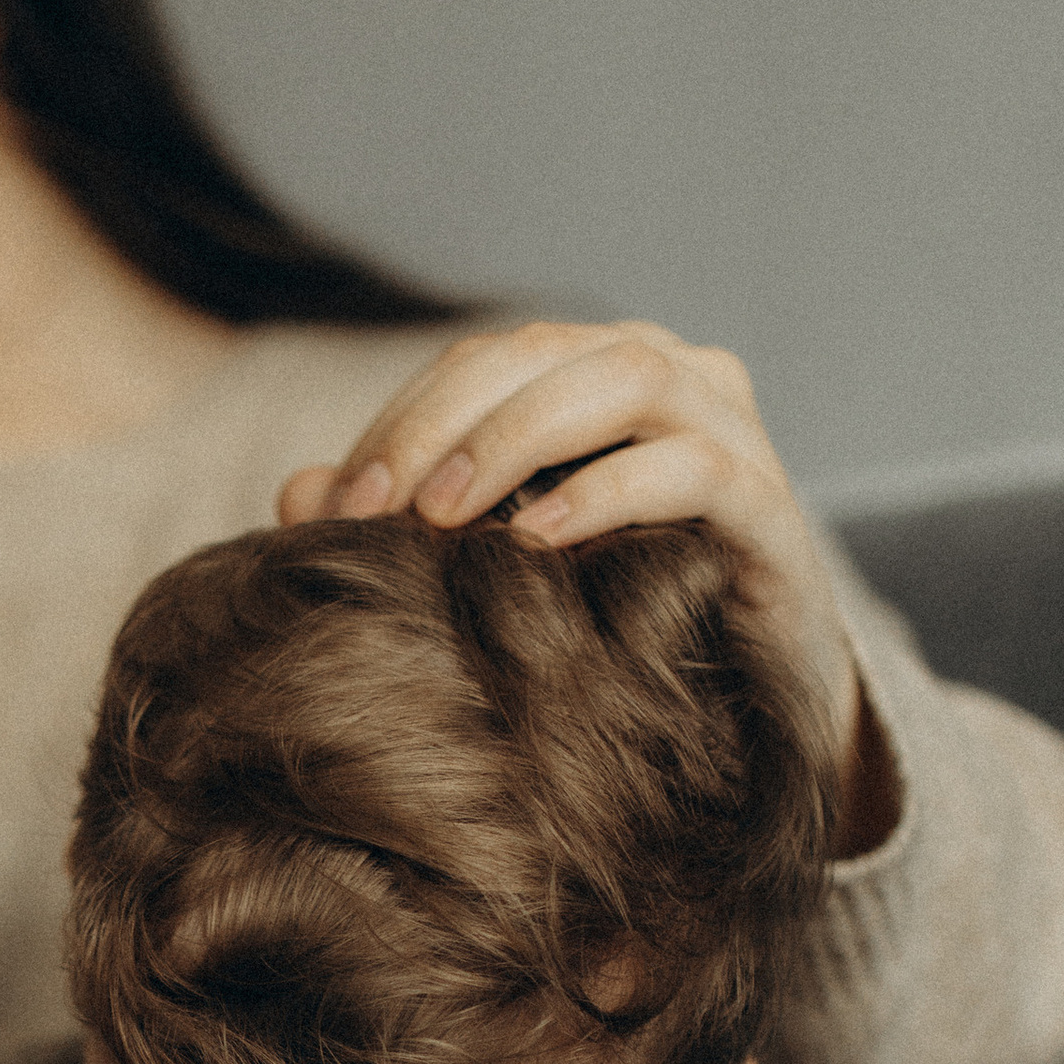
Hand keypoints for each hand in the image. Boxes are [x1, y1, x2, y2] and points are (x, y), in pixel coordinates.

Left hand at [277, 319, 893, 851]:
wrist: (750, 710)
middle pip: (542, 353)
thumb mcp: (494, 565)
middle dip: (444, 423)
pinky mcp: (770, 506)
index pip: (483, 361)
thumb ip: (406, 520)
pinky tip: (538, 540)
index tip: (337, 506)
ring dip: (519, 437)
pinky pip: (692, 468)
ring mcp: (732, 430)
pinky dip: (607, 492)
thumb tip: (293, 494)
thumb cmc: (611, 621)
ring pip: (625, 379)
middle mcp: (673, 374)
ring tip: (446, 514)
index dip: (404, 418)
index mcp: (595, 372)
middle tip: (376, 509)